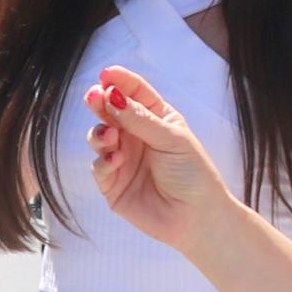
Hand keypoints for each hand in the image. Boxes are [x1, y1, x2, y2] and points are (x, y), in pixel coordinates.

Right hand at [85, 65, 240, 253]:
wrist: (197, 218)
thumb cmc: (193, 174)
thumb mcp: (172, 140)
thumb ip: (140, 119)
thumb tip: (113, 96)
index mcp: (156, 120)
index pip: (135, 94)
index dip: (120, 82)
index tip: (106, 74)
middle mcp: (137, 136)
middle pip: (111, 112)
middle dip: (100, 102)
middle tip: (94, 96)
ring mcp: (123, 159)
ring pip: (99, 136)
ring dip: (99, 133)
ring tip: (109, 136)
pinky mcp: (113, 184)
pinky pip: (99, 166)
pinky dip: (103, 160)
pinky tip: (115, 160)